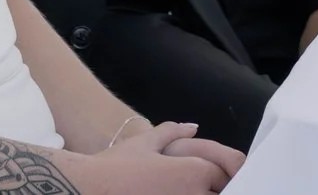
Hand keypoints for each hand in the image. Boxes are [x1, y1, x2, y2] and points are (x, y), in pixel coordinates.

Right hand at [61, 123, 239, 192]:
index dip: (224, 171)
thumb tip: (192, 128)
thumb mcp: (145, 142)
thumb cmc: (116, 166)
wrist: (89, 188)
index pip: (228, 173)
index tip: (217, 173)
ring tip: (185, 188)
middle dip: (219, 186)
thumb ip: (173, 132)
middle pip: (224, 192)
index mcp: (194, 172)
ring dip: (204, 194)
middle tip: (206, 182)